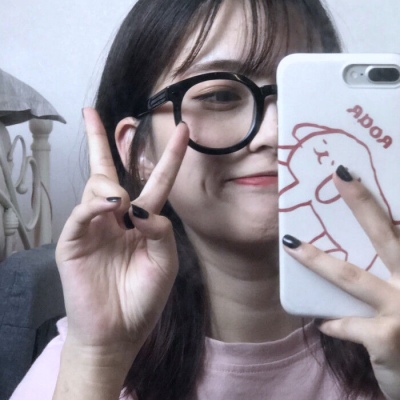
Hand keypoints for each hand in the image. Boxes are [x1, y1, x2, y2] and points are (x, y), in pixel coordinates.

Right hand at [56, 108, 188, 356]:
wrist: (116, 333)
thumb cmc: (142, 298)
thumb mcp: (164, 263)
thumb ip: (160, 231)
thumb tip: (139, 206)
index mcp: (142, 221)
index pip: (156, 180)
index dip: (169, 156)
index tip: (182, 129)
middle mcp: (117, 218)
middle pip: (109, 171)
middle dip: (100, 141)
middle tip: (91, 114)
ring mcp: (94, 227)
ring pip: (97, 187)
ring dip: (110, 187)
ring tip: (120, 205)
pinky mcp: (74, 240)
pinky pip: (83, 213)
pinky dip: (95, 205)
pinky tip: (109, 206)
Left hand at [283, 167, 399, 399]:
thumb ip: (392, 276)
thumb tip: (356, 257)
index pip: (397, 231)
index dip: (380, 202)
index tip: (359, 173)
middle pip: (386, 235)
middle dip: (361, 201)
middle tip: (339, 174)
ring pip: (350, 276)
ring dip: (317, 260)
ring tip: (292, 244)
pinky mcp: (387, 338)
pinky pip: (343, 324)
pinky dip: (334, 324)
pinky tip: (327, 325)